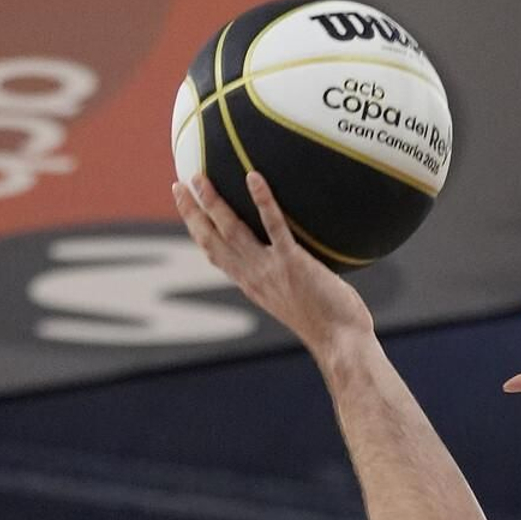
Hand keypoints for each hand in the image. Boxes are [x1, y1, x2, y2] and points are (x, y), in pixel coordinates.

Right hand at [171, 170, 373, 359]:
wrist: (340, 343)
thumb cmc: (329, 323)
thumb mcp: (297, 297)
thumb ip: (286, 276)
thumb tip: (294, 256)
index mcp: (252, 285)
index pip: (215, 253)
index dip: (197, 229)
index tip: (185, 205)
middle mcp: (254, 277)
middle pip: (213, 240)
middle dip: (192, 212)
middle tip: (180, 183)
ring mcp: (270, 269)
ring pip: (232, 231)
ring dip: (213, 203)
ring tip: (199, 177)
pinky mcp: (292, 262)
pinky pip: (274, 226)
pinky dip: (262, 201)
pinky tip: (253, 177)